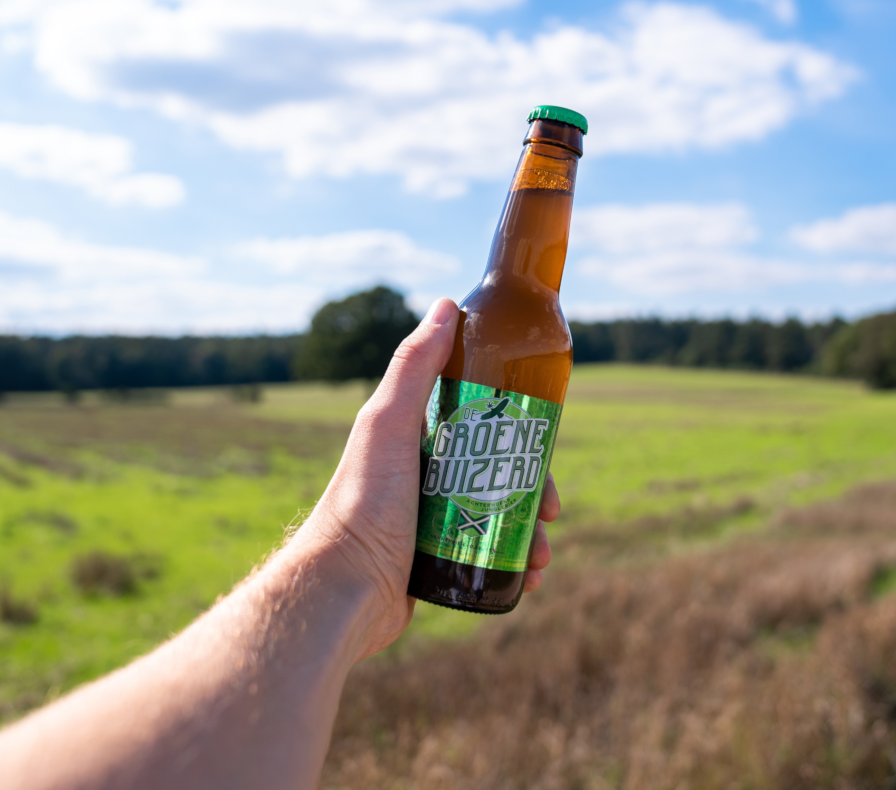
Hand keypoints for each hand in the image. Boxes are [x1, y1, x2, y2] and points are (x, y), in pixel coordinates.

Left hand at [293, 297, 559, 658]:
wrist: (343, 590)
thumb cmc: (362, 504)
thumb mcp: (388, 425)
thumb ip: (413, 367)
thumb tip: (448, 306)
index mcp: (415, 439)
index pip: (481, 421)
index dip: (518, 429)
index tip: (545, 444)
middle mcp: (424, 476)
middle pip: (499, 471)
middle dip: (533, 489)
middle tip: (552, 510)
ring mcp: (432, 520)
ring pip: (499, 515)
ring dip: (530, 532)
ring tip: (541, 555)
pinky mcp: (438, 562)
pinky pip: (487, 556)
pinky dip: (514, 563)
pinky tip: (529, 578)